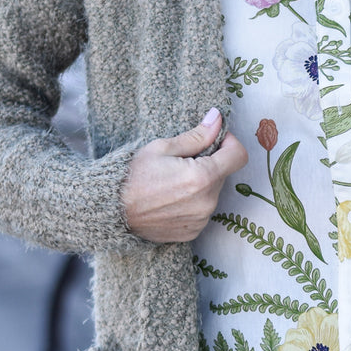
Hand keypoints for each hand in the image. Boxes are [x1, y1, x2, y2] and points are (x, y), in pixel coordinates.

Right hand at [120, 109, 247, 242]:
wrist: (112, 210)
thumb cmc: (133, 175)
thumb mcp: (162, 148)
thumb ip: (197, 136)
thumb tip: (218, 119)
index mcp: (203, 177)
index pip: (239, 156)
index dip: (229, 143)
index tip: (215, 140)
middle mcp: (208, 202)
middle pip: (223, 175)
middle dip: (209, 164)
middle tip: (180, 163)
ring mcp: (201, 220)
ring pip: (212, 193)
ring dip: (200, 185)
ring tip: (171, 183)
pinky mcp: (193, 232)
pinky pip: (202, 212)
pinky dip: (192, 203)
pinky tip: (170, 200)